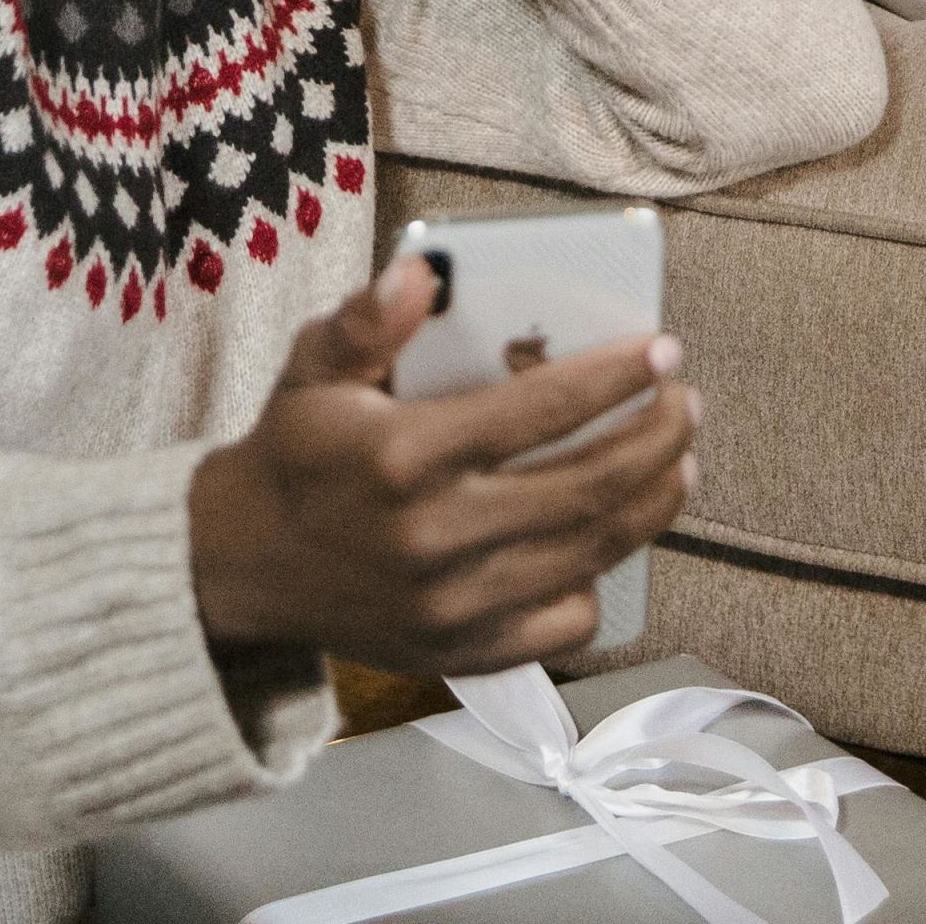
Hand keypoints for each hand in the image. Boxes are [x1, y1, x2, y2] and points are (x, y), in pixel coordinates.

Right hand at [189, 252, 696, 677]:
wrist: (240, 568)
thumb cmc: (295, 454)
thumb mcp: (315, 369)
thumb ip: (371, 318)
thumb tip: (423, 271)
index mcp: (404, 456)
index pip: (542, 411)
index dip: (616, 377)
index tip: (663, 350)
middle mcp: (436, 537)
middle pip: (590, 486)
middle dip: (658, 435)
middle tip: (685, 400)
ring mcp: (454, 606)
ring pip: (593, 553)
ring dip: (654, 500)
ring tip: (678, 459)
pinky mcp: (462, 654)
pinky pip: (565, 623)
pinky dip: (602, 579)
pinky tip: (608, 537)